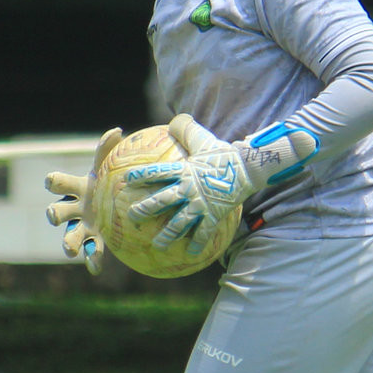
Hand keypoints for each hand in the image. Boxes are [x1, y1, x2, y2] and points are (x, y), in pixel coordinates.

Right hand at [45, 128, 122, 274]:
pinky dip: (92, 261)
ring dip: (68, 243)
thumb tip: (117, 131)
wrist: (117, 199)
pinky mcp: (96, 241)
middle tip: (55, 215)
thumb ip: (108, 149)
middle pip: (56, 212)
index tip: (51, 181)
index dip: (53, 181)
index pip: (57, 183)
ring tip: (69, 249)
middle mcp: (74, 209)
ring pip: (70, 237)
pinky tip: (95, 269)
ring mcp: (83, 227)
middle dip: (54, 213)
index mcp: (75, 188)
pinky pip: (92, 253)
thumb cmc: (108, 178)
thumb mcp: (108, 165)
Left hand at [124, 114, 316, 257]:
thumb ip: (186, 129)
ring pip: (179, 223)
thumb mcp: (202, 138)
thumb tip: (174, 119)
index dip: (140, 176)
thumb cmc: (223, 153)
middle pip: (161, 201)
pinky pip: (203, 233)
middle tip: (131, 217)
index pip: (156, 172)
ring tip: (157, 245)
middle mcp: (187, 188)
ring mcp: (200, 203)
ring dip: (167, 235)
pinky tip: (191, 253)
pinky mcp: (214, 214)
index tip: (124, 182)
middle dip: (145, 210)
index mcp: (182, 170)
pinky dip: (197, 243)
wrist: (248, 167)